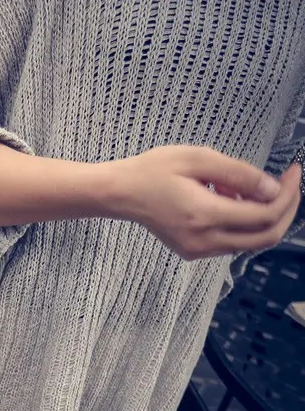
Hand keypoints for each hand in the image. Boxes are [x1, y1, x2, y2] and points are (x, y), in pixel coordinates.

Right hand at [111, 144, 301, 259]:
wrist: (122, 194)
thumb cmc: (154, 171)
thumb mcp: (199, 159)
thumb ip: (239, 174)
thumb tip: (272, 189)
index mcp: (204, 215)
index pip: (263, 215)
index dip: (287, 194)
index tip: (294, 171)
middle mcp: (203, 241)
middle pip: (264, 237)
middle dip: (285, 211)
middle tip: (289, 184)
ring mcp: (198, 250)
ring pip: (250, 242)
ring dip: (261, 215)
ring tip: (243, 187)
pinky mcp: (194, 251)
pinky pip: (232, 242)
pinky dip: (242, 222)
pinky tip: (228, 199)